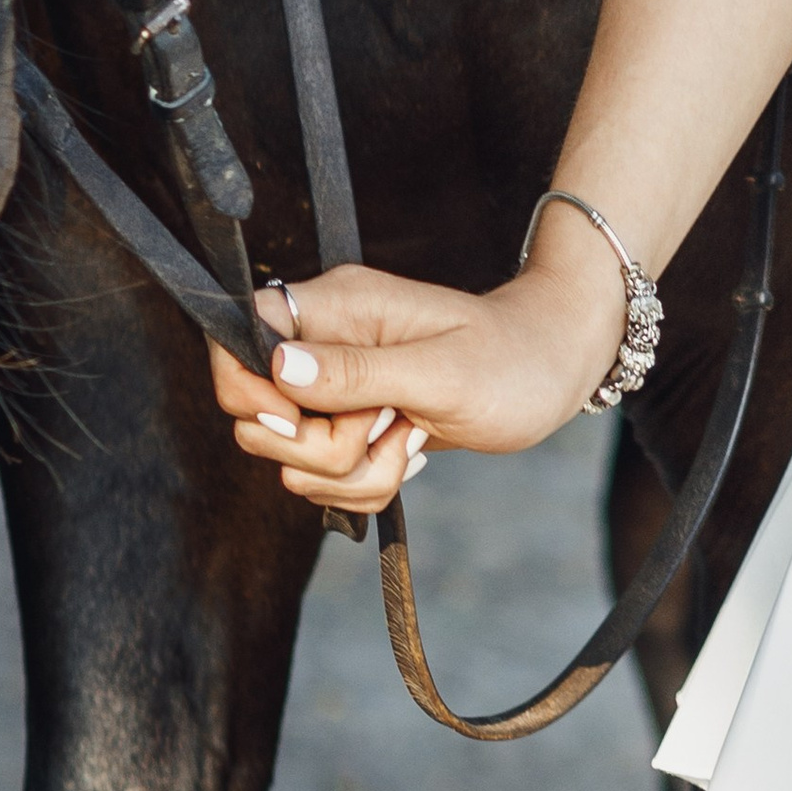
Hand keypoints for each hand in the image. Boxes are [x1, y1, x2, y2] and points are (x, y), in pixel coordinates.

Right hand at [208, 224, 627, 514]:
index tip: (303, 420)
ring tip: (409, 435)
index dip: (250, 391)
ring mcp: (337, 389)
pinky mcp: (352, 427)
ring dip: (352, 472)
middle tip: (384, 423)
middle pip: (257, 419)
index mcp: (336, 307)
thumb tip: (276, 368)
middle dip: (319, 448)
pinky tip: (410, 450)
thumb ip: (354, 372)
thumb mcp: (438, 371)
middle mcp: (324, 344)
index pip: (238, 338)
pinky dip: (366, 484)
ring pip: (292, 461)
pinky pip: (325, 481)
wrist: (553, 373)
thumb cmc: (510, 359)